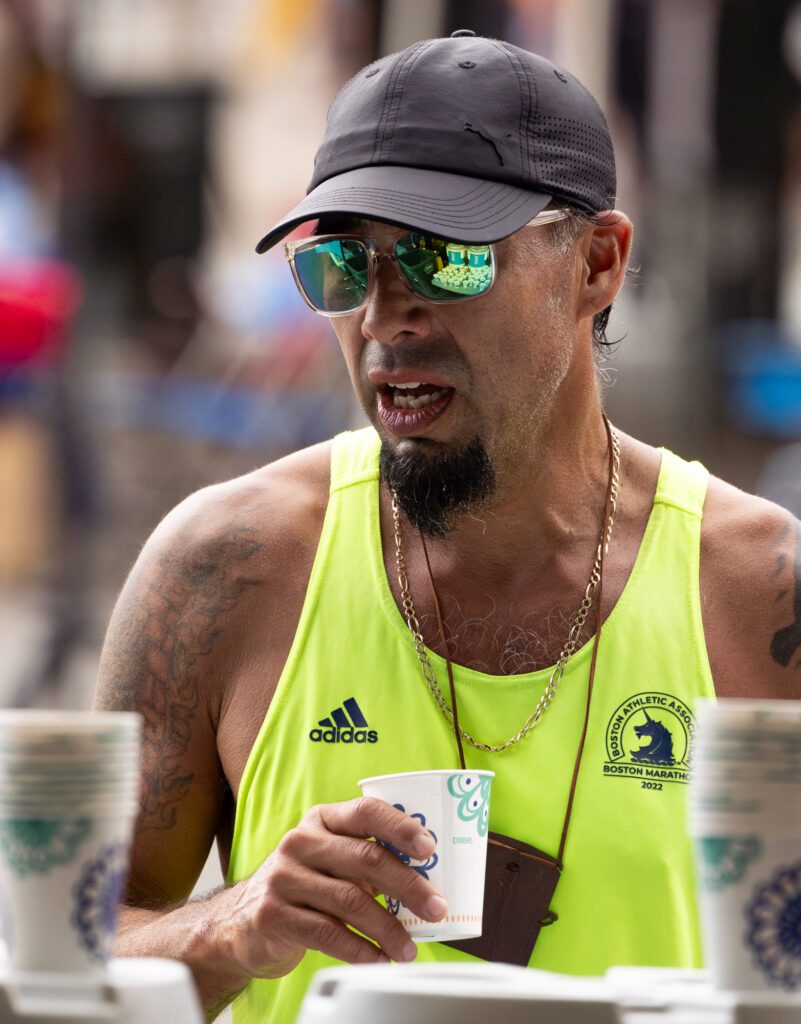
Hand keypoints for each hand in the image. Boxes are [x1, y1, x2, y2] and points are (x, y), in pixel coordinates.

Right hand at [217, 797, 447, 978]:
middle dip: (408, 885)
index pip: (365, 811)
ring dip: (388, 928)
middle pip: (365, 858)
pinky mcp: (273, 914)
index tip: (429, 848)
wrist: (241, 921)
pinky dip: (359, 949)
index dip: (400, 827)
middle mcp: (300, 842)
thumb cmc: (304, 886)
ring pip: (350, 900)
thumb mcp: (330, 860)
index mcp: (322, 820)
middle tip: (436, 907)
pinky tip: (378, 959)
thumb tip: (428, 878)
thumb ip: (367, 859)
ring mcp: (284, 877)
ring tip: (409, 947)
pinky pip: (326, 933)